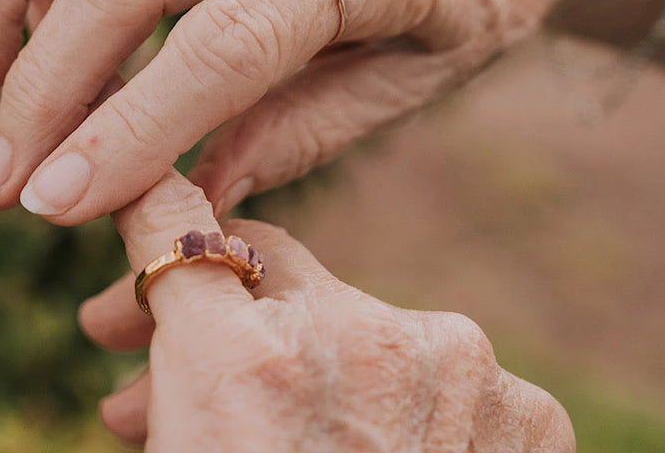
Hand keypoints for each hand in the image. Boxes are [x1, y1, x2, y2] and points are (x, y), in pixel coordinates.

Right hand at [82, 172, 575, 450]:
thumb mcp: (185, 446)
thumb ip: (179, 351)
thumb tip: (168, 270)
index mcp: (247, 360)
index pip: (187, 232)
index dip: (158, 241)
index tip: (141, 267)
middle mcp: (360, 336)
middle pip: (272, 278)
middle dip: (211, 323)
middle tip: (145, 386)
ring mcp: (457, 371)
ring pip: (357, 326)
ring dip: (308, 368)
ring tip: (256, 437)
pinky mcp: (524, 412)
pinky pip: (439, 374)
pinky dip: (402, 405)